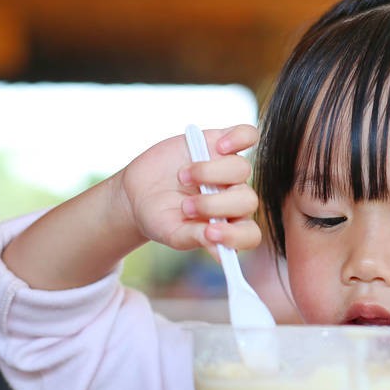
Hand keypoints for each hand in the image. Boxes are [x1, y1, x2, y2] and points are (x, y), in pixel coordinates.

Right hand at [115, 124, 261, 258]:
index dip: (235, 235)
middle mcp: (235, 198)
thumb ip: (195, 239)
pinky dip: (239, 138)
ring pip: (241, 169)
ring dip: (210, 173)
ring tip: (183, 178)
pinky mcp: (220, 144)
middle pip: (247, 200)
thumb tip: (221, 255)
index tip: (209, 233)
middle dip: (214, 204)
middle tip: (185, 206)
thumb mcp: (172, 233)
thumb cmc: (159, 217)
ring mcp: (229, 171)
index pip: (250, 234)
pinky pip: (247, 135)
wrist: (139, 192)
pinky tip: (219, 146)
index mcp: (230, 226)